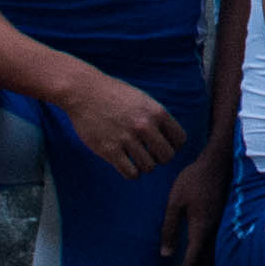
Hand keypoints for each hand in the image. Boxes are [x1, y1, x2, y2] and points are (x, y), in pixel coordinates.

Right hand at [60, 69, 186, 178]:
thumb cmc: (115, 95)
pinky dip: (132, 173)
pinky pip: (130, 173)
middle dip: (160, 158)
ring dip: (145, 166)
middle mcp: (144, 126)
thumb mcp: (143, 100)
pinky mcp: (109, 150)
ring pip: (149, 167)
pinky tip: (127, 165)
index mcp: (157, 112)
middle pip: (167, 156)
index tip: (164, 145)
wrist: (84, 92)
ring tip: (137, 159)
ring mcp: (126, 138)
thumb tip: (170, 138)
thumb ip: (157, 117)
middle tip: (150, 154)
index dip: (174, 145)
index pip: (180, 139)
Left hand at [158, 145, 228, 265]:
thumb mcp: (174, 203)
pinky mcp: (221, 215)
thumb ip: (170, 228)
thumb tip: (165, 253)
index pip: (192, 257)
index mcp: (201, 226)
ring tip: (180, 265)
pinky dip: (201, 246)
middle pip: (203, 257)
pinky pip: (212, 237)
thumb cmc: (194, 180)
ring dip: (196, 259)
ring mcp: (220, 221)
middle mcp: (214, 228)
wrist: (218, 161)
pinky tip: (192, 244)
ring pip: (208, 248)